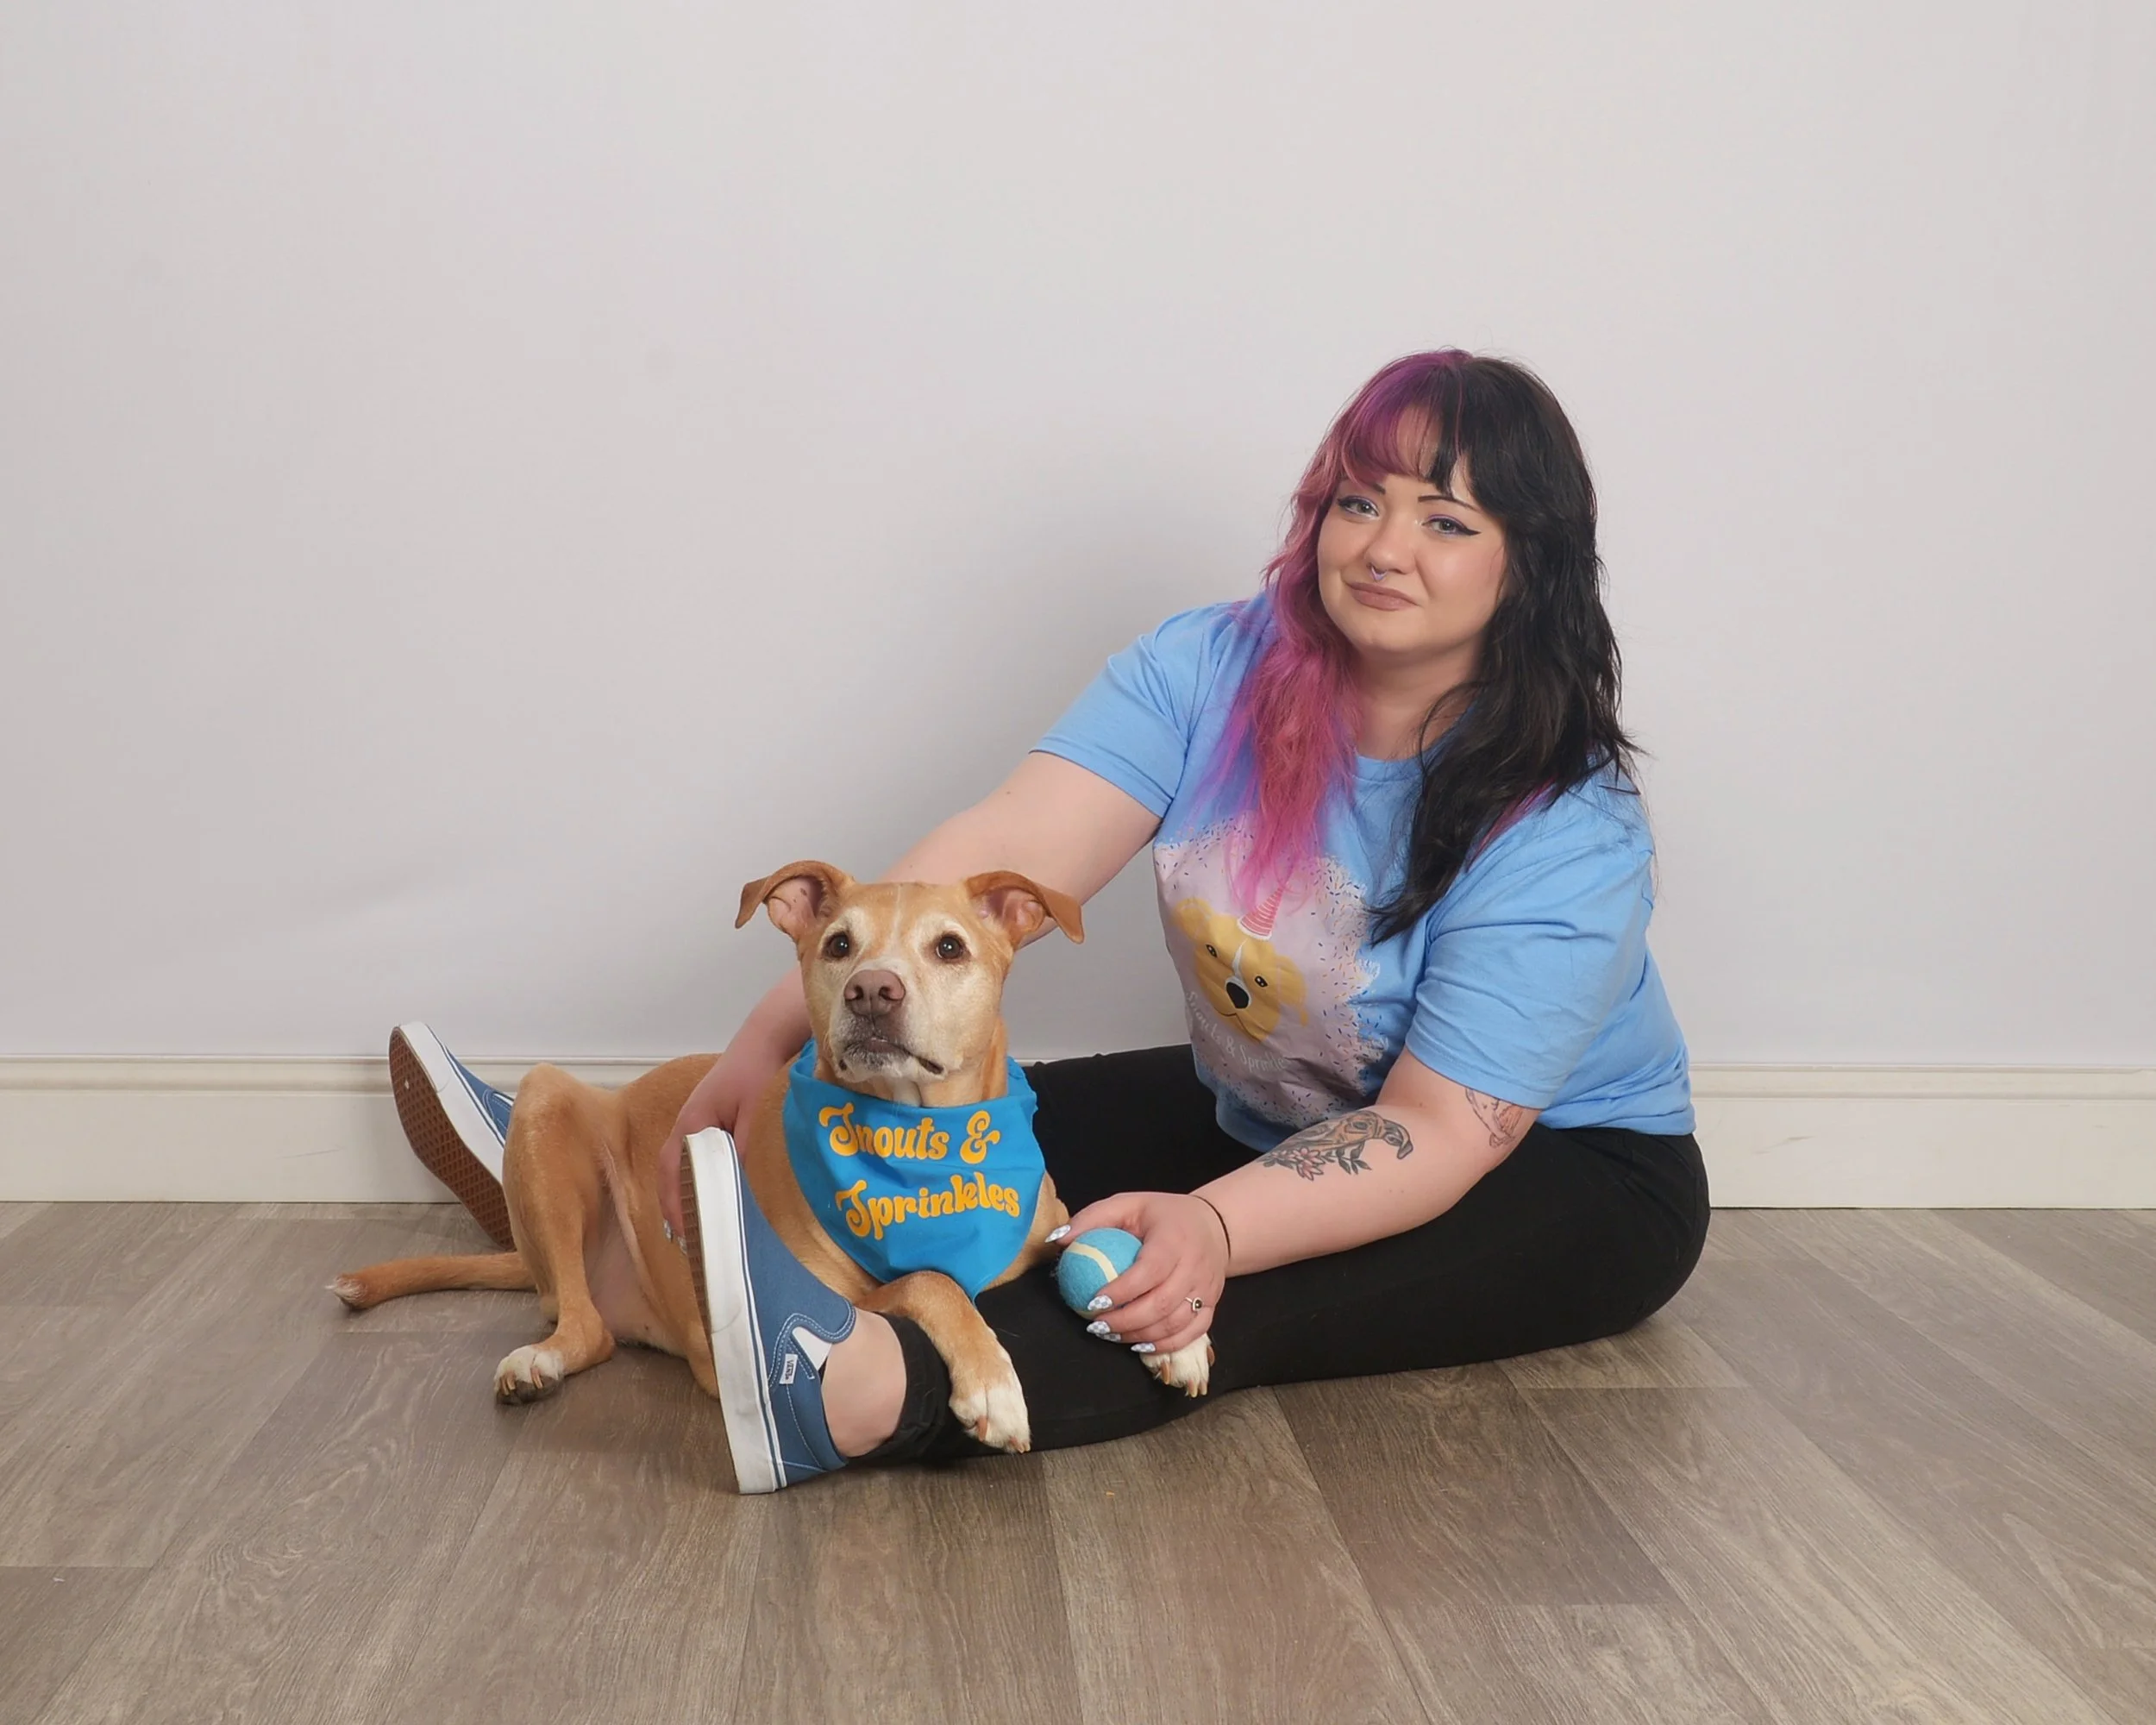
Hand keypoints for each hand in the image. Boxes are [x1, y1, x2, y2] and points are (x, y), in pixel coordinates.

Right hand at [658, 1041, 785, 1236]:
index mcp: (692, 1121)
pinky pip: (694, 1155)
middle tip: (686, 1239)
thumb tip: (737, 1186)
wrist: (764, 1040)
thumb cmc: (757, 1072)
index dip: (674, 1202)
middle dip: (673, 1204)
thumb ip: (744, 1147)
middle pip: (670, 1170)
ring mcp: (696, 1121)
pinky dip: (693, 1177)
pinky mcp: (709, 1120)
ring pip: (680, 1164)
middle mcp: (687, 1123)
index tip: (683, 1232)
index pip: (672, 1169)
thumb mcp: (753, 1113)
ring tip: (692, 1225)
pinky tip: (707, 1193)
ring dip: (682, 1192)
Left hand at [1059, 1190, 1228, 1354]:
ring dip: (1140, 1335)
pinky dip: (1164, 1345)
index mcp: (1174, 1238)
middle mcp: (1195, 1265)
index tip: (1092, 1302)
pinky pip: (1191, 1334)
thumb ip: (1093, 1218)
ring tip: (1110, 1335)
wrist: (1215, 1226)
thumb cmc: (1163, 1216)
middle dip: (1125, 1321)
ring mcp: (1207, 1289)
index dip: (1121, 1291)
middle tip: (1096, 1326)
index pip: (1149, 1271)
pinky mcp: (1212, 1305)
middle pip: (1162, 1303)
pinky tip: (1138, 1344)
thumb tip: (1056, 1240)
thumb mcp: (1129, 1203)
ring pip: (1175, 1324)